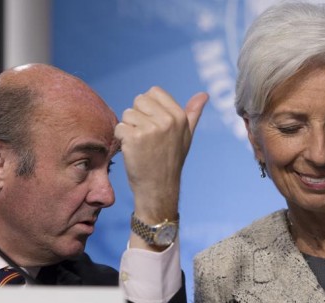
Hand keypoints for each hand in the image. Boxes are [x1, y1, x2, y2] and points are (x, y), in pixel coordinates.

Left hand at [115, 86, 207, 223]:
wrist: (159, 188)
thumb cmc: (171, 161)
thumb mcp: (187, 136)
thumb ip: (193, 113)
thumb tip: (204, 94)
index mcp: (179, 116)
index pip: (154, 92)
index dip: (148, 107)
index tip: (153, 125)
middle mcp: (167, 120)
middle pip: (139, 100)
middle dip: (137, 116)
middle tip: (146, 137)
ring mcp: (150, 129)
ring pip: (127, 114)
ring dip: (128, 129)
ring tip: (140, 145)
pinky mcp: (134, 138)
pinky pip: (119, 128)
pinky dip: (121, 139)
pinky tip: (133, 151)